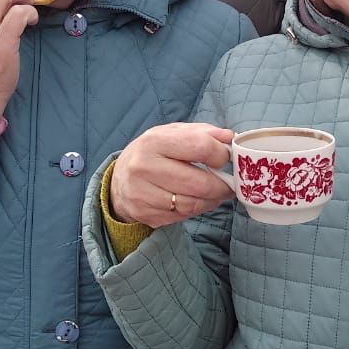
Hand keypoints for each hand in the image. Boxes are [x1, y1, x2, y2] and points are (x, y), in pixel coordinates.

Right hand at [109, 122, 234, 226]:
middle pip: (199, 182)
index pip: (200, 147)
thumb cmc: (152, 153)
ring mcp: (142, 194)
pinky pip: (182, 216)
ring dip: (212, 201)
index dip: (220, 155)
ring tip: (217, 193)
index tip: (225, 158)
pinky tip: (199, 201)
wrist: (119, 180)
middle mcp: (144, 167)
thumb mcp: (172, 134)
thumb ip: (202, 133)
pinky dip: (197, 209)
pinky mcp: (145, 214)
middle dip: (221, 185)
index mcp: (154, 141)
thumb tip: (229, 137)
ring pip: (192, 204)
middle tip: (230, 184)